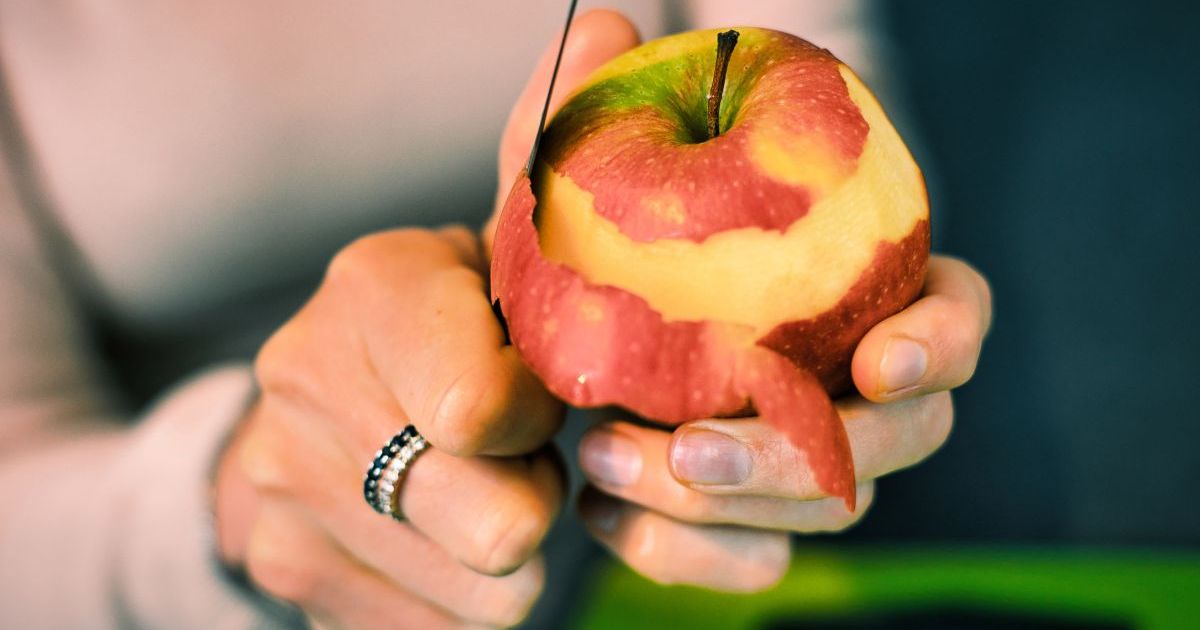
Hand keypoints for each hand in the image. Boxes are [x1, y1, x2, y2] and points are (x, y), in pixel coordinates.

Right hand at [214, 227, 564, 627]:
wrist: (326, 388)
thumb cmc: (455, 324)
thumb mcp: (504, 278)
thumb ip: (565, 295)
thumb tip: (634, 346)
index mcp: (373, 284)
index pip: (484, 410)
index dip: (538, 421)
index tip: (536, 401)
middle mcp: (302, 377)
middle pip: (498, 525)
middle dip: (536, 499)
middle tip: (517, 461)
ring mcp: (280, 483)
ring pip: (487, 596)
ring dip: (505, 554)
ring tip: (475, 487)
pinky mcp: (282, 564)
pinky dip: (460, 599)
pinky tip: (439, 537)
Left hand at [484, 6, 993, 594]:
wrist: (542, 352)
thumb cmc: (584, 257)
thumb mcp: (569, 185)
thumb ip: (586, 114)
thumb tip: (607, 27)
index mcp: (859, 291)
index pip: (955, 314)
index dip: (943, 343)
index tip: (877, 360)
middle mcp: (856, 384)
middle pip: (904, 439)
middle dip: (808, 455)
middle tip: (693, 447)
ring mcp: (815, 463)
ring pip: (828, 513)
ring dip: (724, 505)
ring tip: (606, 460)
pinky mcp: (755, 525)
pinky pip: (752, 564)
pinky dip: (679, 551)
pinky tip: (602, 509)